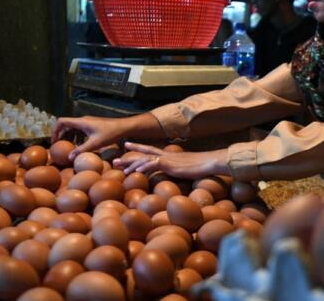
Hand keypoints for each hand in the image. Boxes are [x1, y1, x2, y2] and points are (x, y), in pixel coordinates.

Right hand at [52, 116, 127, 159]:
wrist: (124, 127)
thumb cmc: (111, 134)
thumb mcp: (95, 144)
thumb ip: (81, 150)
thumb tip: (69, 157)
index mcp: (81, 122)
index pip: (61, 121)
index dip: (55, 131)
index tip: (54, 142)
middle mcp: (83, 120)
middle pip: (66, 125)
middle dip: (60, 135)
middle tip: (58, 146)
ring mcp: (88, 122)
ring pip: (73, 127)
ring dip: (68, 136)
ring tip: (67, 147)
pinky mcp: (93, 125)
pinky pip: (80, 129)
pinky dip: (76, 136)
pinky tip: (79, 146)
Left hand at [114, 142, 228, 178]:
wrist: (209, 161)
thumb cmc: (201, 166)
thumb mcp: (186, 168)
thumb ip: (178, 169)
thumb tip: (175, 175)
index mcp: (168, 155)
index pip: (150, 151)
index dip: (137, 149)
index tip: (125, 147)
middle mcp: (165, 155)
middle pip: (143, 154)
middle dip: (128, 157)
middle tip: (114, 161)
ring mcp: (167, 159)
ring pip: (145, 159)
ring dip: (132, 164)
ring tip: (121, 168)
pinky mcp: (170, 164)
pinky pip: (154, 165)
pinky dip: (145, 168)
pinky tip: (137, 172)